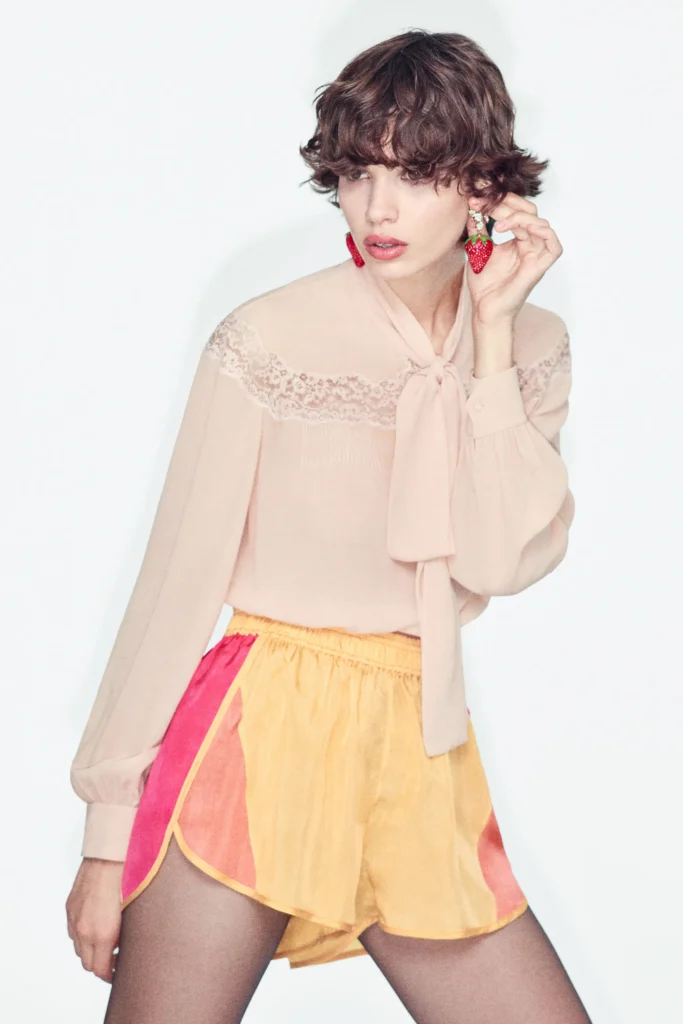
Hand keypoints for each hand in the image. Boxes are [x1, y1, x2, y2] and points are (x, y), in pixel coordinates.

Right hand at [66, 857, 123, 983]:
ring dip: (90, 951)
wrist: (109, 856)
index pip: (100, 969)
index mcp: (103, 934)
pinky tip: (94, 928)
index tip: (118, 973)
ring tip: (105, 944)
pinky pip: (72, 932)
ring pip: (78, 949)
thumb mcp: (131, 913)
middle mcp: (85, 930)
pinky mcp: (70, 908)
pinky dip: (82, 936)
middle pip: (87, 963)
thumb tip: (123, 947)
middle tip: (114, 961)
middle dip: (100, 966)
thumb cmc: (127, 881)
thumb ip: (124, 935)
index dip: (109, 975)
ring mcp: (75, 919)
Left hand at [466, 192, 562, 327]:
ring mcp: (537, 255)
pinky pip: (553, 244)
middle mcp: (530, 245)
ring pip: (539, 223)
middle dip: (507, 203)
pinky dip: (539, 231)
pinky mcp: (541, 266)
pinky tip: (516, 229)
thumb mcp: (477, 250)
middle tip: (484, 202)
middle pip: (529, 212)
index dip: (499, 202)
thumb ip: (478, 228)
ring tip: (497, 222)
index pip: (517, 211)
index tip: (475, 199)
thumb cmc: (484, 287)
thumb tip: (473, 206)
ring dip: (518, 216)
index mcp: (518, 240)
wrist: (486, 310)